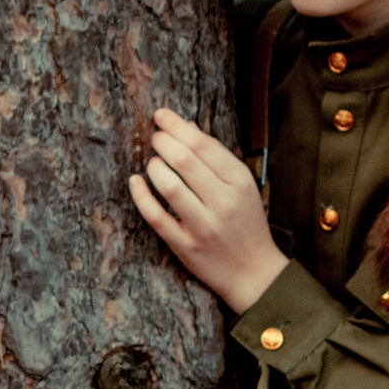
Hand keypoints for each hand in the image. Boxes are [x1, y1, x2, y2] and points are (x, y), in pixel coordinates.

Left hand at [129, 107, 288, 312]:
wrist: (253, 272)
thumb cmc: (245, 223)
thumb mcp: (242, 186)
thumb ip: (217, 158)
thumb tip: (187, 128)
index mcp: (240, 182)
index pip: (204, 145)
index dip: (177, 126)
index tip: (161, 116)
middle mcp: (223, 202)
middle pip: (185, 161)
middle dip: (163, 142)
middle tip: (155, 137)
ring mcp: (204, 225)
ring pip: (170, 187)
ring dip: (154, 167)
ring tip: (152, 162)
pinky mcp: (185, 246)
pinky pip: (157, 217)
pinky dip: (141, 196)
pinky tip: (135, 182)